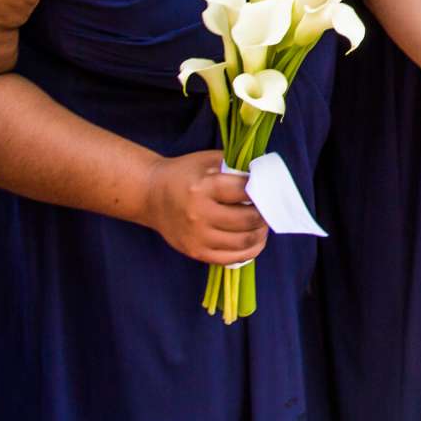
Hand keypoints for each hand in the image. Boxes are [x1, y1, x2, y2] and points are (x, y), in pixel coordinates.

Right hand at [143, 150, 270, 265]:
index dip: (262, 190)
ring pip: (244, 241)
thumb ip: (235, 168)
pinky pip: (232, 258)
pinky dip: (250, 250)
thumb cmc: (183, 175)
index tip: (268, 189)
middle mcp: (199, 215)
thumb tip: (266, 179)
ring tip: (263, 223)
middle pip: (248, 219)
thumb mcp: (207, 162)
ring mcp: (197, 237)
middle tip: (269, 208)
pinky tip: (255, 240)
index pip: (245, 191)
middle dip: (265, 214)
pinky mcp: (196, 252)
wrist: (150, 195)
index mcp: (202, 188)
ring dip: (261, 233)